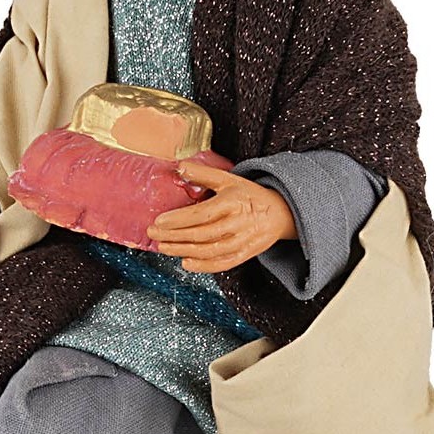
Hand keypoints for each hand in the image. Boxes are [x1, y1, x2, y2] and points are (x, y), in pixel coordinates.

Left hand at [147, 161, 297, 272]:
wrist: (279, 214)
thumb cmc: (250, 195)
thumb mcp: (229, 179)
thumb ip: (204, 174)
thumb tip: (180, 167)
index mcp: (233, 202)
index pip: (201, 214)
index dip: (178, 219)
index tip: (159, 221)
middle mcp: (238, 223)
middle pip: (201, 234)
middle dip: (174, 236)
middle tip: (153, 234)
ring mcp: (242, 241)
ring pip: (208, 251)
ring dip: (183, 251)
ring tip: (163, 247)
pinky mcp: (244, 254)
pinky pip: (222, 263)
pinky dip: (203, 266)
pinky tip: (185, 262)